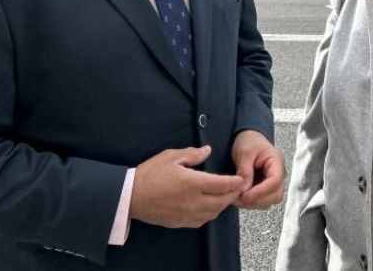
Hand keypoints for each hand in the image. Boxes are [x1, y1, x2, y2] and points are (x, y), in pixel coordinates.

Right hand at [130, 145, 248, 228]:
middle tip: (239, 187)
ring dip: (223, 205)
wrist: (130, 197)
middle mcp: (193, 201)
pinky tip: (210, 207)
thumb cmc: (150, 174)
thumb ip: (192, 154)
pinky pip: (202, 221)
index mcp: (192, 183)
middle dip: (233, 194)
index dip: (236, 182)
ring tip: (226, 196)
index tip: (243, 178)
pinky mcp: (180, 222)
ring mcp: (187, 214)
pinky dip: (211, 214)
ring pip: (214, 213)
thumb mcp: (171, 157)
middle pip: (222, 201)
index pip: (222, 184)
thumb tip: (208, 150)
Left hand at [232, 130, 285, 209]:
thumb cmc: (248, 141)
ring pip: (270, 201)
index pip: (275, 181)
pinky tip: (240, 197)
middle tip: (238, 199)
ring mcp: (273, 182)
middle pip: (276, 195)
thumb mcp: (244, 152)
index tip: (245, 196)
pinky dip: (252, 202)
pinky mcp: (266, 188)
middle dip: (257, 200)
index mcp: (276, 161)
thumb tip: (243, 190)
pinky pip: (263, 200)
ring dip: (254, 203)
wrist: (248, 138)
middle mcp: (279, 174)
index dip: (261, 191)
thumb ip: (245, 171)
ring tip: (237, 198)